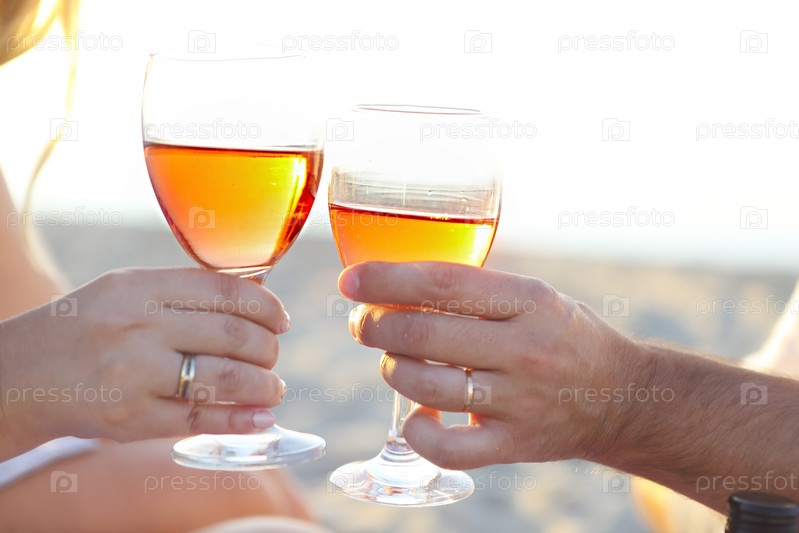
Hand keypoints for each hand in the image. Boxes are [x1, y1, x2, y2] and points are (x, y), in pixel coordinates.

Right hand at [0, 268, 287, 456]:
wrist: (19, 377)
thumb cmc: (84, 329)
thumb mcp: (125, 291)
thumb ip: (184, 292)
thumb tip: (257, 293)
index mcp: (139, 287)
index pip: (223, 291)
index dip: (265, 305)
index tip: (281, 319)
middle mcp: (139, 326)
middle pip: (232, 334)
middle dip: (267, 348)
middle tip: (273, 355)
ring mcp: (135, 374)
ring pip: (224, 378)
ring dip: (263, 385)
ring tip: (273, 388)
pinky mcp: (132, 418)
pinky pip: (202, 419)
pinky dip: (241, 420)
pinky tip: (261, 418)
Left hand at [339, 261, 636, 469]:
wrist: (620, 398)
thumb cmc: (563, 335)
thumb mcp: (535, 295)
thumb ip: (475, 287)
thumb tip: (393, 279)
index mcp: (530, 300)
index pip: (442, 283)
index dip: (386, 280)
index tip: (350, 280)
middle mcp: (526, 349)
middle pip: (425, 334)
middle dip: (375, 326)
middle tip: (362, 323)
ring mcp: (521, 402)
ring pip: (427, 386)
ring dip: (393, 370)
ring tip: (393, 360)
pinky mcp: (514, 445)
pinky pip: (448, 449)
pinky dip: (418, 432)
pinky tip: (417, 415)